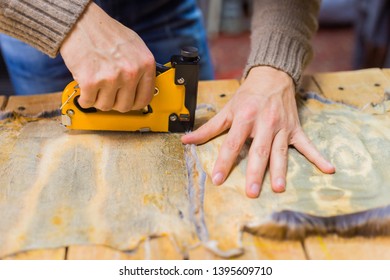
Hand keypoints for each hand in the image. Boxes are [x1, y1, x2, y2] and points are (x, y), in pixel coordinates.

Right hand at [60, 2, 154, 111]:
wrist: (81, 22)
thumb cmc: (106, 32)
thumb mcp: (135, 46)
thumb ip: (141, 67)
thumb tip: (142, 87)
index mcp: (145, 64)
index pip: (145, 98)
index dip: (134, 103)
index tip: (128, 101)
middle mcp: (131, 72)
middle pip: (125, 106)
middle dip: (115, 102)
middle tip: (109, 93)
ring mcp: (111, 78)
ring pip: (106, 106)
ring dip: (99, 99)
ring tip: (97, 86)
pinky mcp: (91, 82)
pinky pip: (88, 102)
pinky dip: (84, 98)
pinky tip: (85, 89)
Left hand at [182, 66, 334, 197]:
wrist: (272, 76)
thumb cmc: (247, 95)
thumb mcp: (227, 109)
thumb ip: (208, 128)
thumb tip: (186, 141)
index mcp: (245, 117)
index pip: (232, 143)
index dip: (224, 161)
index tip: (218, 179)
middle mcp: (264, 123)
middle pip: (258, 150)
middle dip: (255, 171)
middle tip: (251, 191)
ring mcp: (282, 127)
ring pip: (280, 151)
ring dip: (280, 170)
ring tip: (278, 187)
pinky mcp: (295, 129)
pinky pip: (307, 145)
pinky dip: (318, 157)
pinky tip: (329, 169)